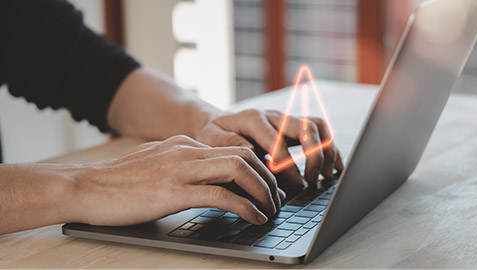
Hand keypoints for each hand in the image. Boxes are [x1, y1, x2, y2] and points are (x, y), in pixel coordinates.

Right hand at [73, 135, 284, 225]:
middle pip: (243, 155)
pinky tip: (254, 218)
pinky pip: (221, 195)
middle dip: (268, 177)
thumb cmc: (117, 182)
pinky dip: (245, 207)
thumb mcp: (154, 164)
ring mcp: (181, 168)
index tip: (268, 184)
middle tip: (277, 197)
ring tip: (271, 208)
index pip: (233, 148)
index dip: (258, 166)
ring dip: (262, 190)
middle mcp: (187, 150)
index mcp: (183, 144)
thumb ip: (180, 165)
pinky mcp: (175, 191)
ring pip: (239, 169)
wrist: (86, 187)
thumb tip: (203, 179)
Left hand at [194, 109, 343, 186]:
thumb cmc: (212, 134)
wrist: (215, 123)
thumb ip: (229, 144)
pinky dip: (330, 146)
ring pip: (316, 126)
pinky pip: (318, 130)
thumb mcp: (211, 138)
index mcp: (253, 119)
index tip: (298, 184)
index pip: (278, 141)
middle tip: (312, 180)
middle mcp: (273, 115)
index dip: (289, 164)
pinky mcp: (292, 126)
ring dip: (327, 150)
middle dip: (314, 155)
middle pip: (304, 127)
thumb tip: (251, 151)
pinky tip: (334, 166)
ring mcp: (284, 119)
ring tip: (327, 175)